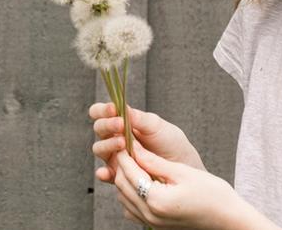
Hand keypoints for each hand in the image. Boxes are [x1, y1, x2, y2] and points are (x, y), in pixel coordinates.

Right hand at [89, 102, 203, 182]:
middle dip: (107, 125)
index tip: (114, 109)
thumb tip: (123, 108)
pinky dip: (103, 173)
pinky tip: (107, 172)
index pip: (100, 112)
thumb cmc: (169, 141)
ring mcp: (114, 156)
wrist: (182, 164)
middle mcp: (114, 137)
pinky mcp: (118, 173)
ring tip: (122, 144)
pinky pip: (105, 174)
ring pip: (99, 149)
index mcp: (120, 122)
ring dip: (107, 145)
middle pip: (99, 129)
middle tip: (120, 125)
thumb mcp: (157, 126)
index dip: (103, 110)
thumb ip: (139, 118)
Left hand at [109, 145, 250, 228]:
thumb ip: (154, 161)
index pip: (130, 172)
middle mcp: (150, 214)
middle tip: (125, 147)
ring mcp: (151, 223)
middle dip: (121, 165)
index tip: (123, 139)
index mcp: (156, 200)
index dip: (124, 154)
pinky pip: (132, 209)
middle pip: (122, 185)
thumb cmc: (212, 193)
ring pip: (123, 198)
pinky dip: (130, 194)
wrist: (227, 218)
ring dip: (125, 179)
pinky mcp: (155, 226)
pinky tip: (140, 181)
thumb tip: (135, 148)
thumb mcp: (182, 172)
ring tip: (132, 161)